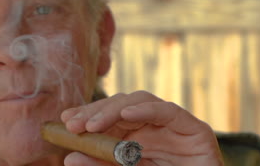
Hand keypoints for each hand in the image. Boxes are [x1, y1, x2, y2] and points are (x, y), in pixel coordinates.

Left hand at [60, 91, 223, 165]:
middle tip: (73, 124)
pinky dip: (146, 109)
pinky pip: (169, 112)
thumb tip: (70, 158)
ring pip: (141, 102)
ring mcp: (174, 127)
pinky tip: (127, 113)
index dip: (88, 115)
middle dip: (96, 112)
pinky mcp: (195, 130)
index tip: (65, 120)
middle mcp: (154, 129)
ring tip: (92, 125)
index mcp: (139, 139)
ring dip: (113, 110)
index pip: (110, 118)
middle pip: (122, 106)